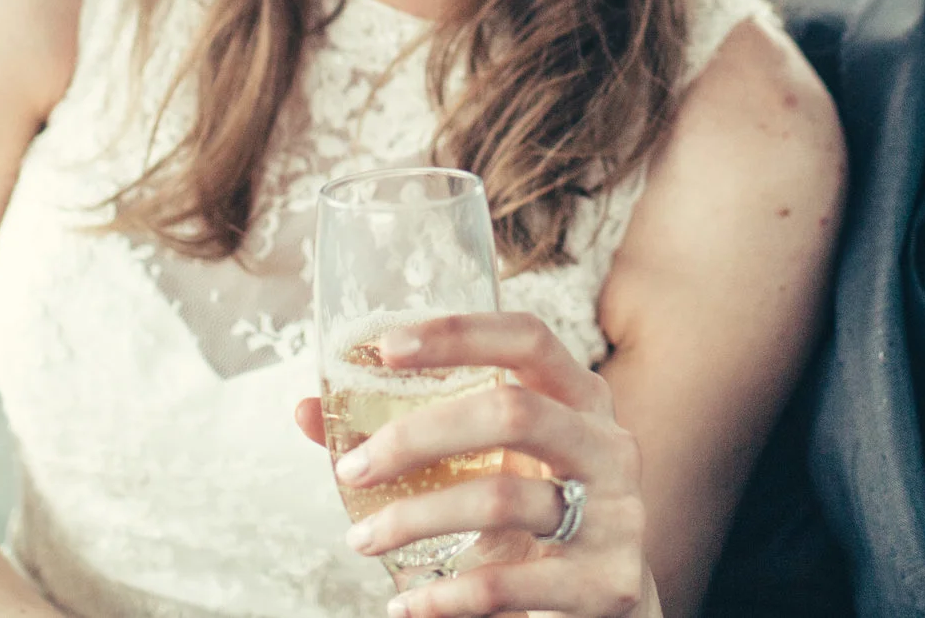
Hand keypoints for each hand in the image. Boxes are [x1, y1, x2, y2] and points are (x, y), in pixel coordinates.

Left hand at [291, 311, 655, 617]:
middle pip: (511, 412)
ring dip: (413, 519)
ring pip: (501, 499)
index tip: (384, 348)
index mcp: (580, 398)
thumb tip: (306, 409)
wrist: (610, 605)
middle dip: (416, 437)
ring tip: (362, 540)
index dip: (458, 333)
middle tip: (353, 468)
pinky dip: (445, 596)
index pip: (527, 338)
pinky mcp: (607, 584)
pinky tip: (406, 602)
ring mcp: (618, 514)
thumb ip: (408, 433)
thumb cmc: (532, 516)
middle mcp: (608, 444)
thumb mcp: (485, 465)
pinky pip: (509, 583)